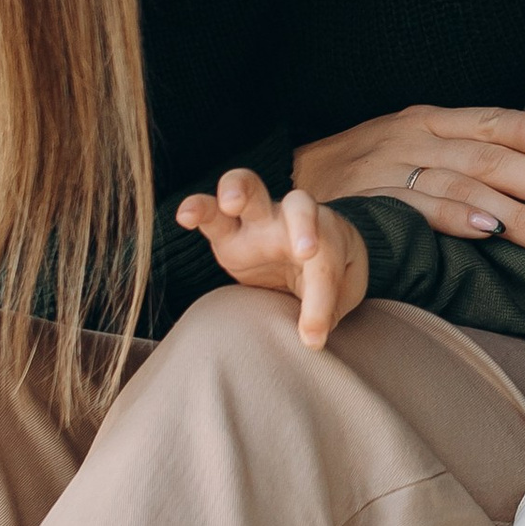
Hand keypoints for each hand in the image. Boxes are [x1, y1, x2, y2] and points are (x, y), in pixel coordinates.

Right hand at [175, 171, 370, 349]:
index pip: (326, 266)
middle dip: (303, 224)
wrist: (309, 255)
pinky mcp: (227, 233)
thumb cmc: (330, 272)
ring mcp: (258, 221)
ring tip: (229, 203)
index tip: (314, 335)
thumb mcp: (340, 291)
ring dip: (240, 190)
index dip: (320, 302)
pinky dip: (197, 209)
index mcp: (329, 235)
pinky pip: (210, 214)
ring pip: (250, 188)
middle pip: (300, 204)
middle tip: (305, 252)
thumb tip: (311, 338)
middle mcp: (293, 221)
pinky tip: (184, 216)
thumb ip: (327, 308)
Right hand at [293, 104, 524, 254]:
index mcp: (426, 121)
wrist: (285, 183)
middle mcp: (413, 140)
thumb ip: (456, 154)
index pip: (489, 121)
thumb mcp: (405, 145)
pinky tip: (490, 230)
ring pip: (465, 187)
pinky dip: (457, 218)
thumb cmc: (358, 169)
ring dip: (517, 213)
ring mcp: (391, 170)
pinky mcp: (371, 202)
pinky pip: (420, 209)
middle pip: (488, 157)